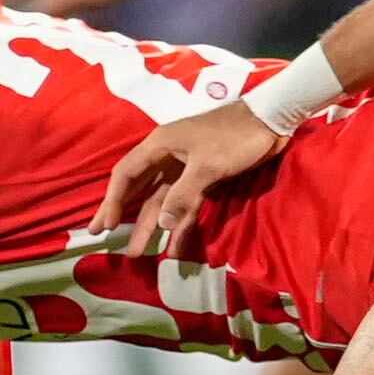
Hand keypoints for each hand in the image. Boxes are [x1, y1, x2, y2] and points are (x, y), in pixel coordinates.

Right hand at [90, 100, 280, 258]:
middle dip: (122, 214)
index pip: (127, 174)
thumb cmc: (235, 137)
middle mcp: (168, 156)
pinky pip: (185, 203)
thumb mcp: (208, 166)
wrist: (271, 122)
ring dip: (151, 225)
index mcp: (161, 145)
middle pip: (139, 189)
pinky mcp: (204, 177)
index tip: (103, 225)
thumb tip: (161, 223)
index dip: (112, 200)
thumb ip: (183, 195)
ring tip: (138, 252)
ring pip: (161, 200)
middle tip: (102, 236)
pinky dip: (180, 223)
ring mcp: (186, 168)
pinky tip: (174, 245)